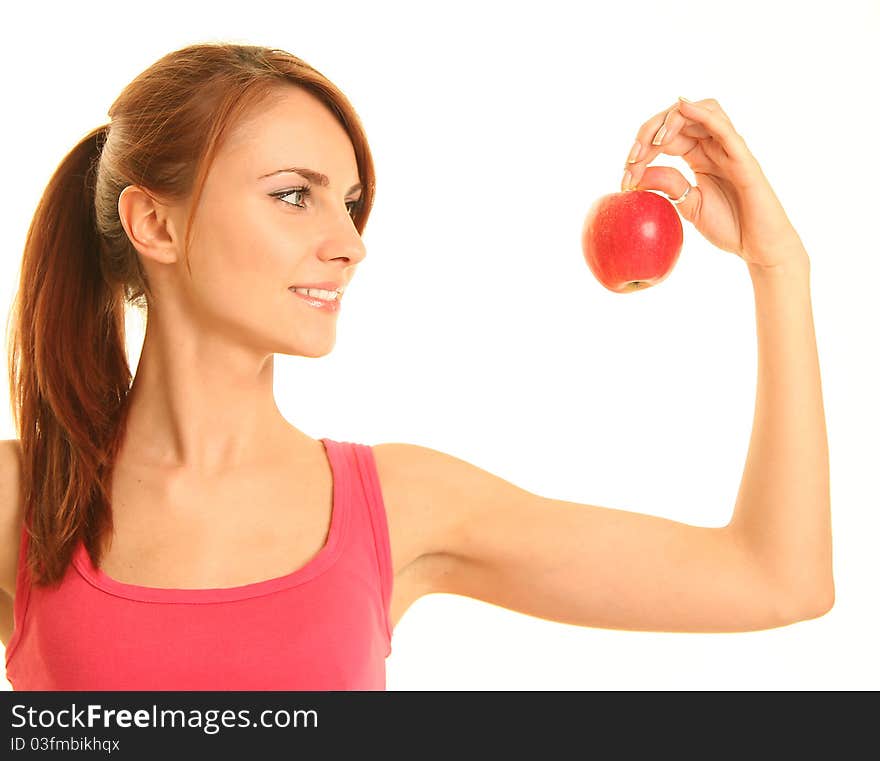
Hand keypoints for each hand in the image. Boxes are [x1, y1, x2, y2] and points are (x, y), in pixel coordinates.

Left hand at [622, 97, 808, 270]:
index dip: (641, 149)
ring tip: (652, 143)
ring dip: (670, 121)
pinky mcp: (742, 157)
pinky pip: (722, 126)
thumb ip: (667, 185)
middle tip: (630, 160)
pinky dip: (702, 113)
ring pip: (700, 113)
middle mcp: (713, 146)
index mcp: (698, 156)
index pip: (665, 137)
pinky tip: (683, 107)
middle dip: (648, 134)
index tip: (623, 178)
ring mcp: (729, 148)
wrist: (759, 246)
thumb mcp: (688, 205)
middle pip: (678, 119)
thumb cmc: (730, 226)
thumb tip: (637, 173)